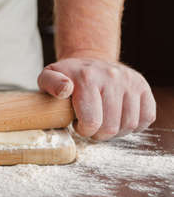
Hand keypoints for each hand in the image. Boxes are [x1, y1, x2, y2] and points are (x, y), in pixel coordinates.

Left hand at [38, 58, 155, 139]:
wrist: (89, 62)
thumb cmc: (67, 77)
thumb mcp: (48, 76)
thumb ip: (50, 84)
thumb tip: (65, 90)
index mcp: (87, 78)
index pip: (92, 122)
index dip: (83, 131)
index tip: (77, 124)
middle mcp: (112, 77)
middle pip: (111, 128)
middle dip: (97, 134)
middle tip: (90, 126)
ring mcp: (130, 81)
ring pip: (130, 125)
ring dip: (115, 132)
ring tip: (103, 122)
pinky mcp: (143, 86)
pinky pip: (147, 117)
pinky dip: (133, 125)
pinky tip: (118, 119)